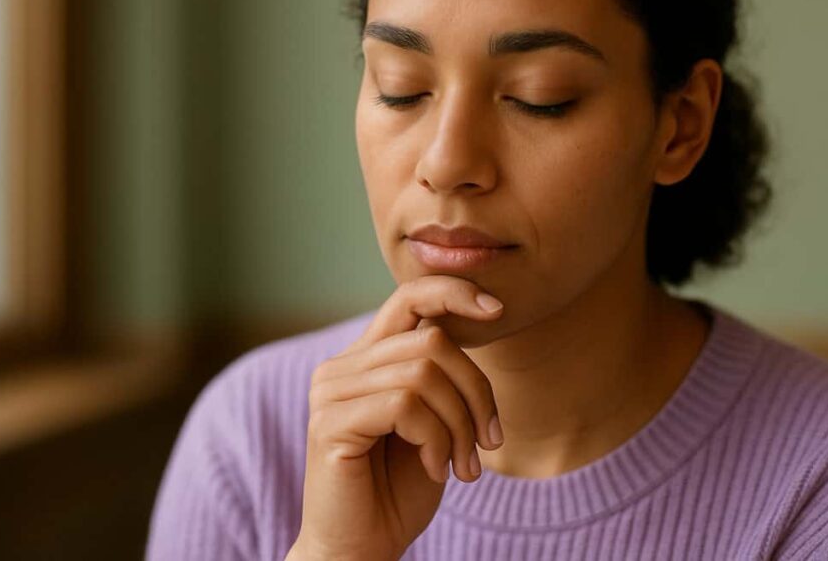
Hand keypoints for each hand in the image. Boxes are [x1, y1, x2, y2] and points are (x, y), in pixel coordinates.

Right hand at [291, 275, 505, 560]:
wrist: (360, 550)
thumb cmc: (400, 489)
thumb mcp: (433, 421)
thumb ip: (439, 375)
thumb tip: (478, 324)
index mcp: (367, 360)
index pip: (409, 297)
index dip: (455, 292)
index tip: (498, 309)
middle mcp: (342, 366)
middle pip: (432, 340)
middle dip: (476, 391)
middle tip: (489, 442)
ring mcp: (331, 392)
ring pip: (424, 372)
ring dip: (460, 423)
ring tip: (462, 465)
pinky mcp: (330, 422)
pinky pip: (406, 405)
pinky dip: (437, 439)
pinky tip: (436, 470)